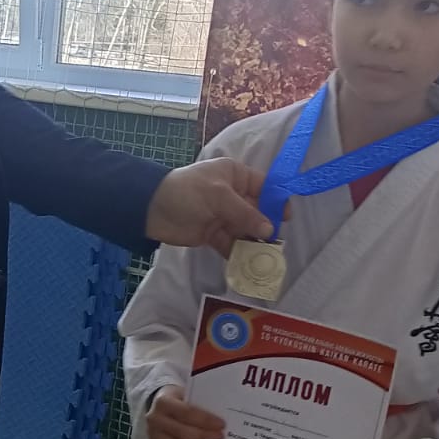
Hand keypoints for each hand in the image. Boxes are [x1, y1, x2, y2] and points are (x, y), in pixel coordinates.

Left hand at [146, 158, 272, 254]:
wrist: (151, 210)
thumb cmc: (186, 192)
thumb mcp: (218, 196)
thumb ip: (245, 213)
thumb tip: (269, 229)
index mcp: (235, 175)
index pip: (263, 186)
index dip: (276, 200)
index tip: (286, 218)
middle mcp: (232, 194)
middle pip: (257, 211)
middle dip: (266, 226)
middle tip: (276, 242)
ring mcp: (223, 215)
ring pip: (245, 229)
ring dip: (254, 242)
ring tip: (265, 256)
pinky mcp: (213, 234)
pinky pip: (231, 243)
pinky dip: (239, 252)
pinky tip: (248, 263)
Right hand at [146, 385, 224, 438]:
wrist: (157, 406)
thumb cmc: (177, 400)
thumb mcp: (185, 394)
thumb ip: (199, 403)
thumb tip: (219, 419)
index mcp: (164, 402)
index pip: (187, 412)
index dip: (205, 420)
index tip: (221, 425)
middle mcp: (155, 419)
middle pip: (182, 431)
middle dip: (204, 436)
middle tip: (220, 438)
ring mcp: (153, 434)